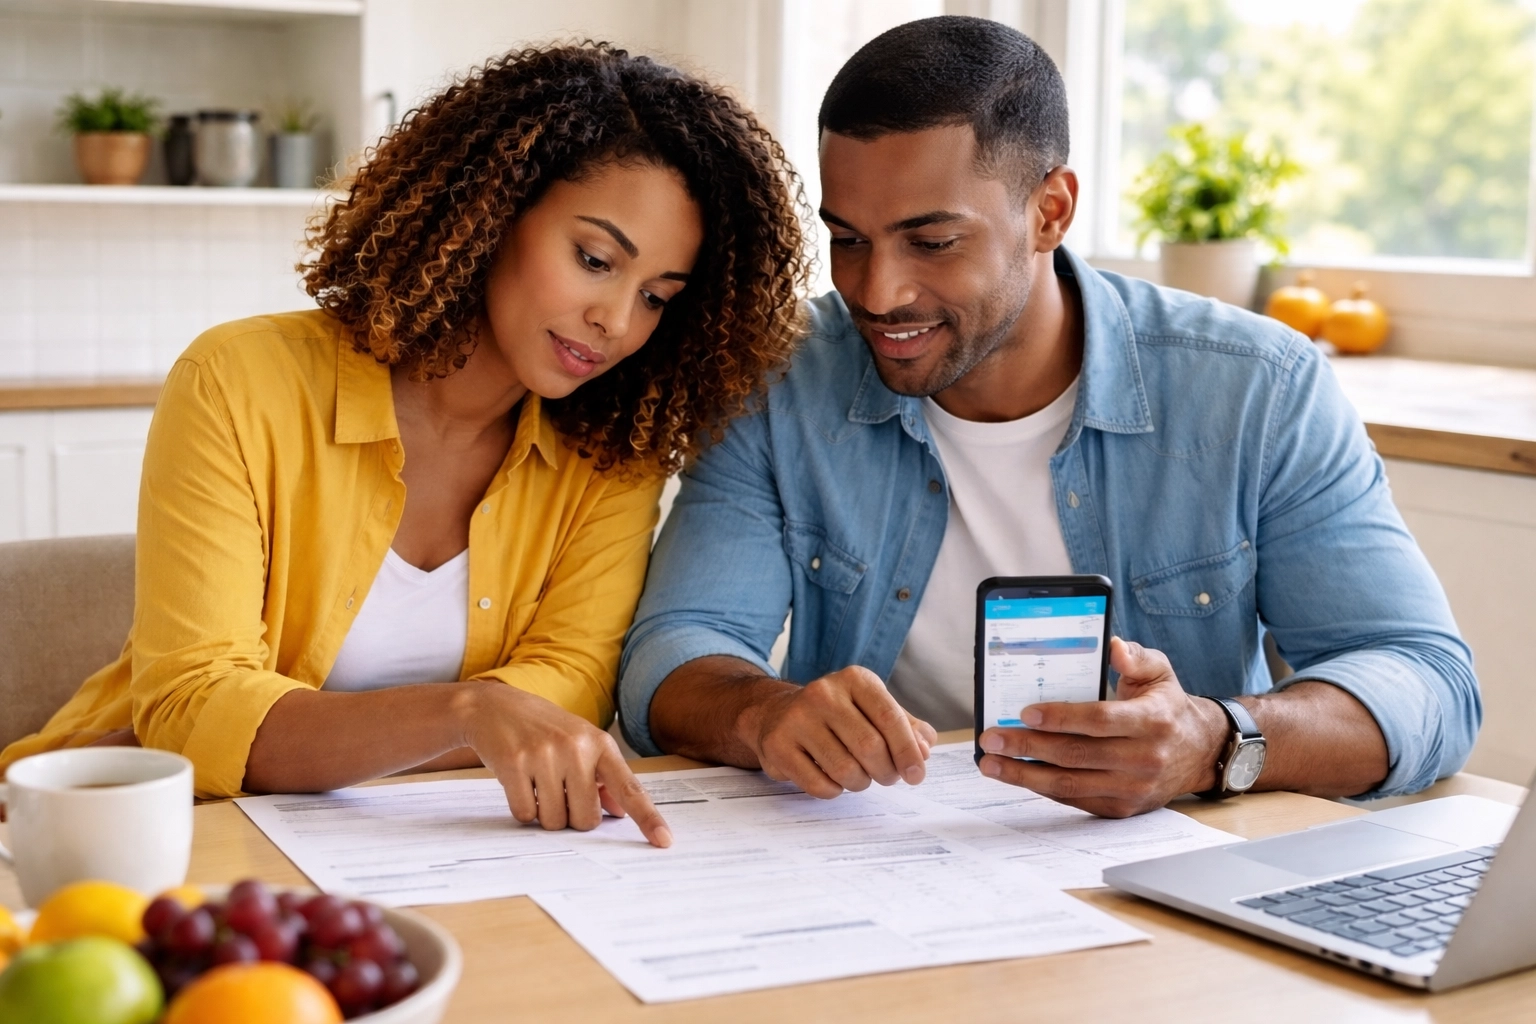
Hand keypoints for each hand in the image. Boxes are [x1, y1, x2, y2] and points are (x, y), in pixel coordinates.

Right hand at [456, 683, 671, 846]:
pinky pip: (526, 814)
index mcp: (600, 744)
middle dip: (572, 817)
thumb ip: (603, 778)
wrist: (495, 707)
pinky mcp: (514, 764)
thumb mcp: (580, 744)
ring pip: (554, 821)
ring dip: (545, 815)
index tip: (664, 841)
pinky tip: (519, 783)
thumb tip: (622, 812)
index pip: (630, 788)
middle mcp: (576, 748)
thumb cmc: (544, 730)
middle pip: (586, 819)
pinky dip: (522, 809)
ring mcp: (545, 755)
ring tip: (538, 784)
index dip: (648, 817)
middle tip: (559, 792)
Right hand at [742, 666, 937, 798]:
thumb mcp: (872, 708)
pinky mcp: (778, 746)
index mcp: (854, 679)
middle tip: (887, 777)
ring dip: (860, 783)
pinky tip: (832, 779)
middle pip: (870, 747)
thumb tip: (924, 749)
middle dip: (886, 772)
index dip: (907, 751)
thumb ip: (906, 727)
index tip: (916, 774)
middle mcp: (823, 693)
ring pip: (845, 770)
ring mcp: (797, 719)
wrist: (776, 713)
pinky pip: (819, 785)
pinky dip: (834, 791)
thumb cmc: (836, 715)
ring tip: (858, 777)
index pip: (889, 717)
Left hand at [975, 637, 1228, 817]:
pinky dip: (1043, 789)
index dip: (1060, 718)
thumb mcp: (1161, 672)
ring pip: (1071, 784)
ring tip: (991, 763)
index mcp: (1152, 721)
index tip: (1025, 713)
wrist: (1198, 752)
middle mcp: (1144, 758)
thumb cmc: (1167, 706)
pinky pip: (1076, 799)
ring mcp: (1133, 788)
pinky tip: (1018, 775)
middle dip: (1028, 747)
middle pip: (1077, 755)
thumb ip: (1136, 656)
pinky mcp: (1122, 808)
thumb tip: (1113, 646)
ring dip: (1025, 775)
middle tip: (992, 738)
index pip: (1099, 720)